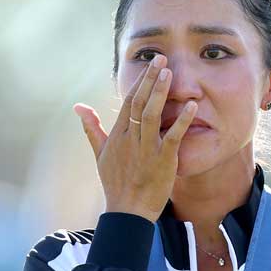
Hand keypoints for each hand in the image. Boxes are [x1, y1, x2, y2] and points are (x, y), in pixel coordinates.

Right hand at [73, 54, 198, 220]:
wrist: (127, 211)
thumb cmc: (115, 183)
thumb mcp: (99, 153)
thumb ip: (92, 128)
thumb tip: (78, 107)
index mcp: (118, 134)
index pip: (129, 101)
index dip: (140, 81)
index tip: (150, 65)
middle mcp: (130, 138)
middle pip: (140, 102)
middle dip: (150, 78)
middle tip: (161, 58)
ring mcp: (146, 148)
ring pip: (152, 114)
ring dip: (161, 92)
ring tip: (169, 72)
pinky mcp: (162, 160)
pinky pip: (173, 136)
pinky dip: (182, 121)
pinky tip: (192, 106)